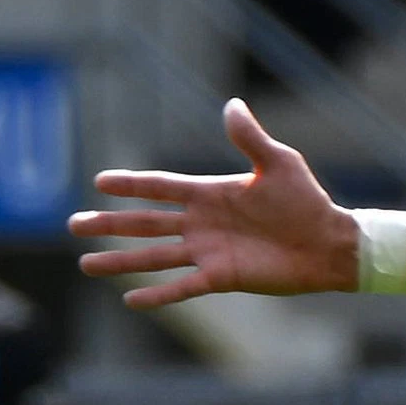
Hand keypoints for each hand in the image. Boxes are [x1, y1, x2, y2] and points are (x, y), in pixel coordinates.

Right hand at [68, 100, 360, 309]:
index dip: (131, 185)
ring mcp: (209, 251)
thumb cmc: (308, 202)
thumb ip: (251, 138)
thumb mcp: (279, 164)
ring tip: (86, 263)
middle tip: (74, 224)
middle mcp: (202, 223)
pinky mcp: (223, 277)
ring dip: (121, 260)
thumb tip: (232, 104)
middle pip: (145, 222)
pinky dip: (159, 294)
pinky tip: (130, 300)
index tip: (99, 182)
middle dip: (110, 223)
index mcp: (210, 193)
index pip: (160, 188)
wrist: (331, 244)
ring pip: (154, 256)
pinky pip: (183, 286)